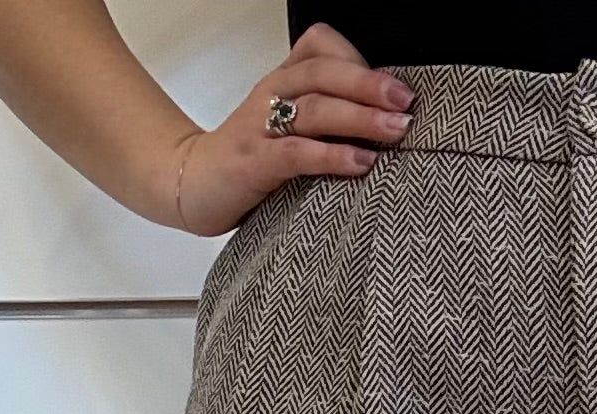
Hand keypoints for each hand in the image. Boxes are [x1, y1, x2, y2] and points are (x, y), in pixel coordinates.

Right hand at [168, 21, 412, 234]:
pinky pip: (296, 152)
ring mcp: (261, 127)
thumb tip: (382, 122)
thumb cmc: (249, 159)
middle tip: (405, 103)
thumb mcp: (286, 126)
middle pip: (324, 73)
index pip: (320, 47)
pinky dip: (331, 155)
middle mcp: (272, 95)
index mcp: (282, 81)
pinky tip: (361, 162)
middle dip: (370, 86)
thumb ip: (324, 117)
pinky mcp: (254, 163)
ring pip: (315, 108)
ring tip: (396, 131)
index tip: (396, 90)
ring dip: (360, 117)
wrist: (190, 183)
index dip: (358, 63)